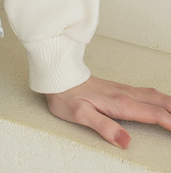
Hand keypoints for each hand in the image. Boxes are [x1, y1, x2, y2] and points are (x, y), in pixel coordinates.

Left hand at [45, 75, 170, 148]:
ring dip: (168, 103)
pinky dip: (159, 98)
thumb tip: (125, 141)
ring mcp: (121, 89)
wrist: (57, 75)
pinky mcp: (117, 88)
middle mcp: (123, 94)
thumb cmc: (66, 95)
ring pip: (153, 94)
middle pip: (157, 101)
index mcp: (119, 102)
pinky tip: (160, 102)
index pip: (152, 113)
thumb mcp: (81, 115)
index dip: (169, 122)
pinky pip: (145, 92)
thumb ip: (104, 127)